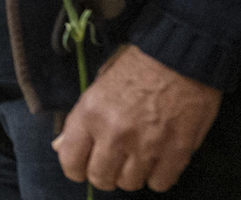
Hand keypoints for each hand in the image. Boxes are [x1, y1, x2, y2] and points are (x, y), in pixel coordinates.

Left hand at [53, 44, 221, 191]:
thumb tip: (60, 147)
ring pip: (130, 184)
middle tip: (114, 162)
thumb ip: (79, 121)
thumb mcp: (98, 87)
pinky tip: (158, 160)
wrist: (179, 56)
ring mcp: (146, 145)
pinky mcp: (176, 152)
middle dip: (104, 173)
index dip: (75, 168)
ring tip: (137, 157)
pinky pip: (160, 183)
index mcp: (90, 114)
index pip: (70, 161)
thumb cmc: (136, 68)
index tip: (84, 165)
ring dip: (132, 174)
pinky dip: (158, 176)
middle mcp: (115, 134)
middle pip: (100, 178)